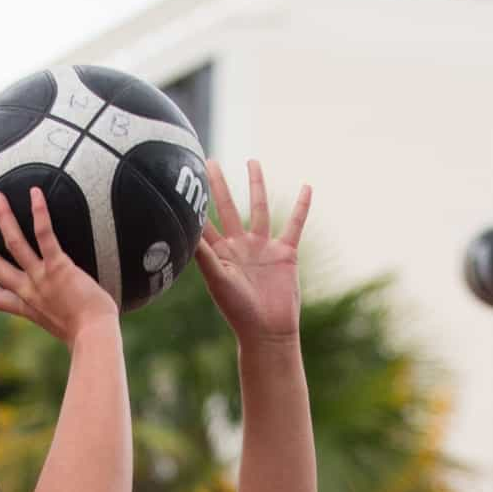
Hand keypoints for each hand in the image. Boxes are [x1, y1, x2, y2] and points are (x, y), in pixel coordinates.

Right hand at [0, 188, 118, 342]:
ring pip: (14, 243)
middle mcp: (29, 291)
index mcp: (30, 309)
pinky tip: (34, 192)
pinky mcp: (57, 267)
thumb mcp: (68, 332)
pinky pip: (44, 235)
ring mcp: (41, 278)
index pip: (0, 299)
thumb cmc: (90, 335)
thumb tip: (77, 323)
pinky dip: (39, 212)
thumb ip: (64, 320)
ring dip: (2, 217)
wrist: (94, 337)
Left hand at [196, 159, 311, 343]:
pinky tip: (307, 186)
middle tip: (209, 160)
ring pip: (259, 208)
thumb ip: (204, 255)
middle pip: (227, 207)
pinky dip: (302, 206)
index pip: (204, 221)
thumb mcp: (219, 280)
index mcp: (220, 254)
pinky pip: (295, 224)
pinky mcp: (285, 252)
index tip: (185, 178)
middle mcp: (240, 246)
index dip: (195, 201)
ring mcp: (262, 248)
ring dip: (256, 185)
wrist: (268, 331)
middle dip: (219, 185)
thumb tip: (187, 231)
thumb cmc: (239, 311)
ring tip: (252, 161)